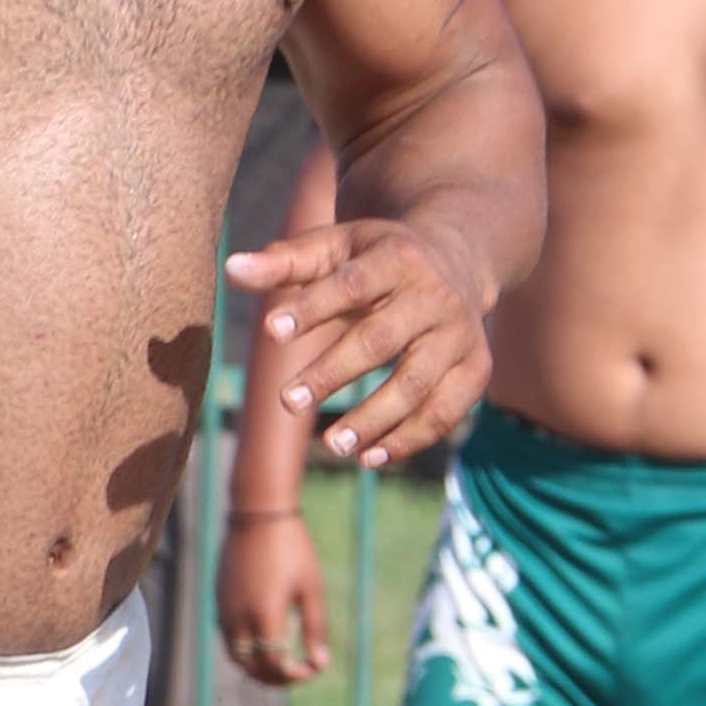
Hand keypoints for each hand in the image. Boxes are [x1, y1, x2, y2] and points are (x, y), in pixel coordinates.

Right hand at [217, 504, 327, 684]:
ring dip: (257, 667)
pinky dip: (245, 649)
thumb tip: (320, 664)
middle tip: (296, 676)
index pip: (277, 664)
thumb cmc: (292, 549)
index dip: (296, 675)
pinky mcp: (219, 600)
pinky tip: (263, 642)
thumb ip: (315, 629)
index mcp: (265, 615)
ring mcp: (225, 609)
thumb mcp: (311, 589)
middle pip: (252, 667)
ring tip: (278, 667)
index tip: (313, 670)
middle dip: (275, 678)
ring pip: (236, 655)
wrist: (259, 516)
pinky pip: (229, 637)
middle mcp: (240, 617)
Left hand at [227, 216, 496, 468]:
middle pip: (381, 340)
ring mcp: (460, 335)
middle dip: (332, 373)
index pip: (352, 284)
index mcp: (397, 258)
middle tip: (286, 403)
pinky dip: (409, 439)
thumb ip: (285, 262)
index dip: (313, 307)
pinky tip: (370, 458)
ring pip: (418, 384)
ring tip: (331, 444)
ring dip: (374, 419)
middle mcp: (435, 296)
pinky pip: (445, 412)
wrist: (459, 258)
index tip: (271, 332)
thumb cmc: (377, 258)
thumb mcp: (336, 247)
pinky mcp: (476, 369)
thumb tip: (230, 269)